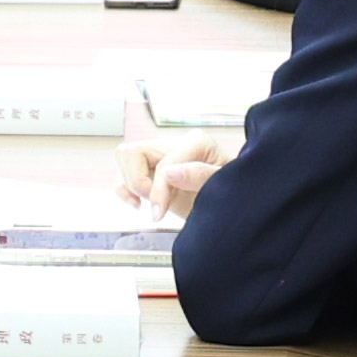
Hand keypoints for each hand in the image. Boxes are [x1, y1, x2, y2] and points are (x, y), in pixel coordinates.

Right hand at [116, 121, 238, 220]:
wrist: (234, 205)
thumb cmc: (234, 192)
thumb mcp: (224, 185)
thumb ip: (200, 176)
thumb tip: (169, 173)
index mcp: (195, 142)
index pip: (162, 164)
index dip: (158, 190)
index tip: (159, 213)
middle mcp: (174, 145)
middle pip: (131, 152)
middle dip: (138, 182)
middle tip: (156, 204)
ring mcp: (160, 158)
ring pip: (124, 158)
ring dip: (130, 185)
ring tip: (152, 203)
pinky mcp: (152, 174)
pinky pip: (122, 175)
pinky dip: (124, 191)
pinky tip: (139, 204)